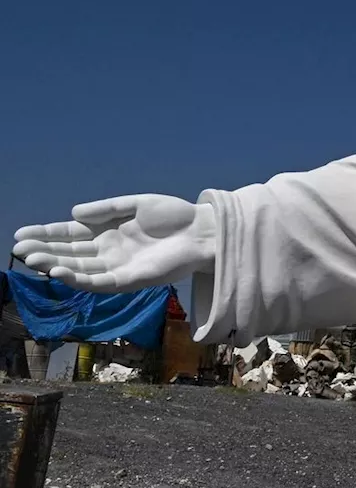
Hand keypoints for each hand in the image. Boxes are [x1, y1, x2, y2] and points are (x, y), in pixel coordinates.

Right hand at [13, 194, 217, 291]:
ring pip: (79, 269)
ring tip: (32, 259)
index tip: (21, 234)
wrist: (203, 230)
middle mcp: (108, 251)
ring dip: (55, 265)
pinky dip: (78, 279)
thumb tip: (73, 213)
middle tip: (19, 249)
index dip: (46, 234)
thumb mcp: (135, 204)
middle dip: (44, 251)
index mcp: (107, 231)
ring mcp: (117, 267)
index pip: (70, 234)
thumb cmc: (173, 215)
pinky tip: (60, 272)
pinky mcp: (129, 280)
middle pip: (69, 253)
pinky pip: (99, 282)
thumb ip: (105, 210)